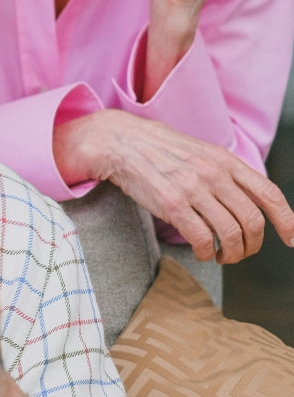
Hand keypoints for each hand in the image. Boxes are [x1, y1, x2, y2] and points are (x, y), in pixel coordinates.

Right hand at [54, 109, 293, 262]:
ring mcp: (193, 189)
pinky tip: (202, 251)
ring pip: (230, 235)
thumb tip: (247, 199)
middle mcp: (213, 173)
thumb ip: (223, 171)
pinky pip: (202, 239)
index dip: (287, 221)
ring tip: (221, 255)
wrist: (119, 141)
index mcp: (224, 160)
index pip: (269, 193)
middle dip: (252, 245)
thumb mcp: (198, 150)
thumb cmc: (157, 148)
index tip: (291, 239)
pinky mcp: (172, 205)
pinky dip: (206, 252)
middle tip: (240, 252)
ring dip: (230, 254)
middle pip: (252, 222)